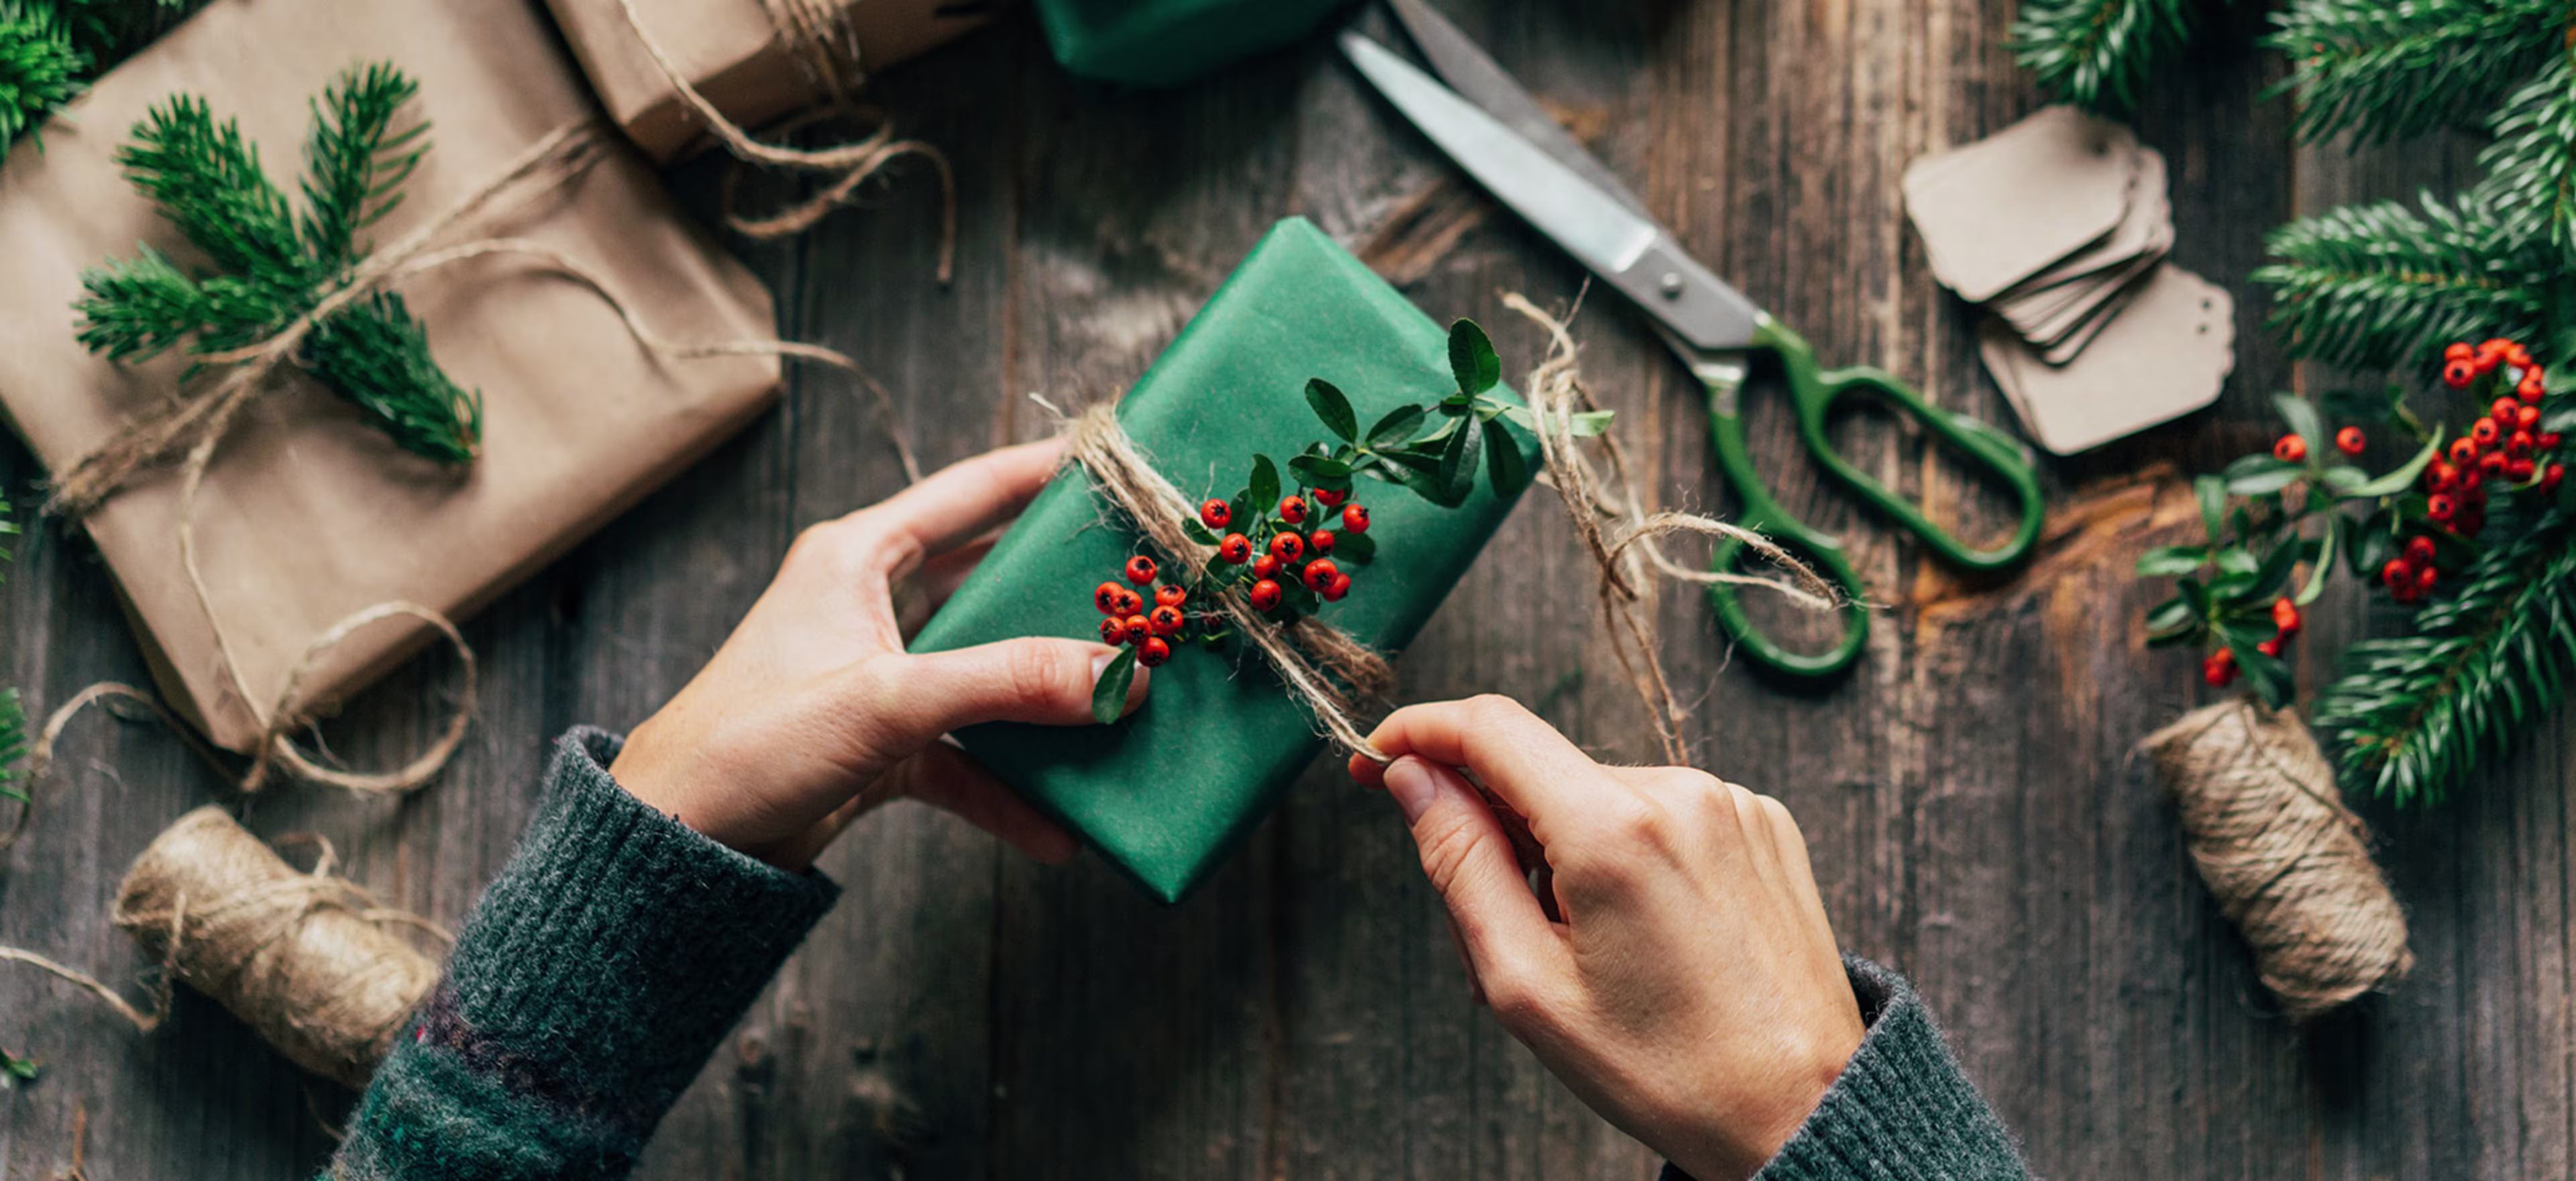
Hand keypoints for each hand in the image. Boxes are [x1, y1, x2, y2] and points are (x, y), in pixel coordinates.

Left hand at [612, 438, 1141, 870]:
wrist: (676, 844)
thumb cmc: (750, 744)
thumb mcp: (888, 701)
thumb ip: (1007, 683)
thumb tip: (1120, 675)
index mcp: (859, 556)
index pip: (971, 491)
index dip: (1044, 473)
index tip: (1117, 462)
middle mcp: (872, 605)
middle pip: (991, 584)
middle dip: (1067, 600)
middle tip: (1147, 595)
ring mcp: (880, 676)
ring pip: (988, 674)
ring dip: (1047, 702)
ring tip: (1123, 712)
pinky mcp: (881, 744)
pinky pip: (967, 758)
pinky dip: (1010, 790)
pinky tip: (1060, 826)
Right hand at [1349, 696, 1862, 1180]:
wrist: (1802, 1106)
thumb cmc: (1666, 1068)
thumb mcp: (1527, 985)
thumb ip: (1460, 864)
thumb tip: (1414, 776)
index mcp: (1614, 830)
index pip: (1489, 727)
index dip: (1417, 732)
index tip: (1375, 758)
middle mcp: (1679, 792)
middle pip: (1541, 770)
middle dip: (1498, 830)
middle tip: (1501, 931)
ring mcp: (1731, 801)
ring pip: (1600, 793)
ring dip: (1566, 848)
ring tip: (1592, 951)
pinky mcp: (1764, 820)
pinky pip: (1661, 811)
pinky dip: (1628, 853)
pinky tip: (1646, 933)